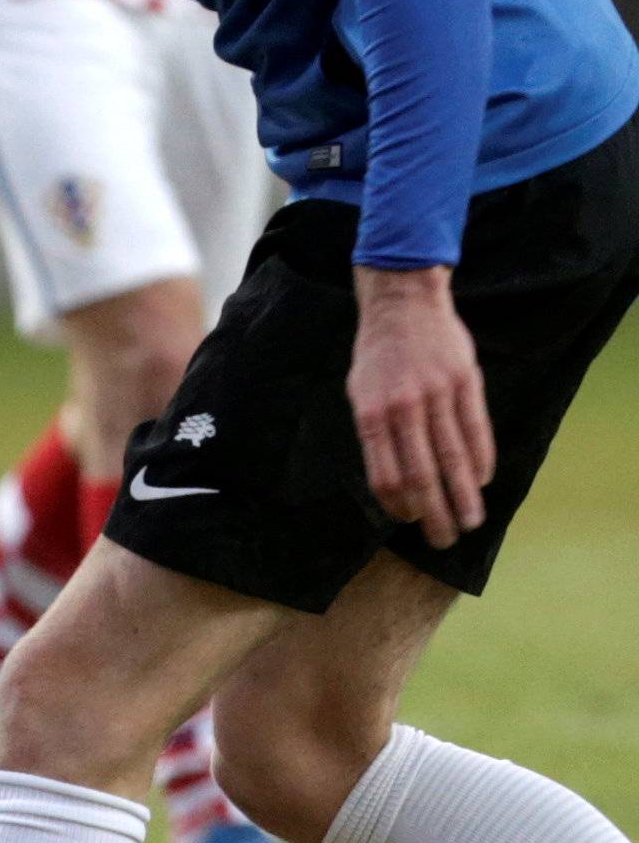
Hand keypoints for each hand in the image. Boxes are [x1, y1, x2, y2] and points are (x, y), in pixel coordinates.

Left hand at [347, 267, 495, 549]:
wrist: (403, 301)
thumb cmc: (378, 354)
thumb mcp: (360, 391)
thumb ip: (376, 433)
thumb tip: (391, 483)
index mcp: (371, 413)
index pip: (387, 475)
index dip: (400, 505)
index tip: (411, 522)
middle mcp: (403, 408)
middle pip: (423, 476)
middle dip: (434, 515)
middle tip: (443, 540)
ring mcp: (437, 395)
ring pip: (453, 459)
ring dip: (463, 497)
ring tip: (470, 522)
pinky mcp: (466, 382)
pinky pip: (477, 432)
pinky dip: (481, 462)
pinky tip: (482, 481)